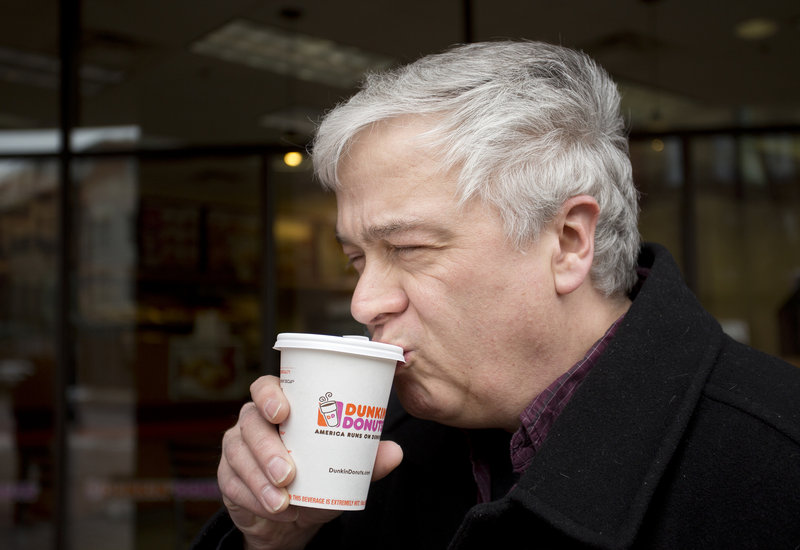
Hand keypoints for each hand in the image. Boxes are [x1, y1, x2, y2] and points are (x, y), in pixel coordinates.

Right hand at [218, 375, 402, 549]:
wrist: (292, 517)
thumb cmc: (317, 478)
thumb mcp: (342, 470)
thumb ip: (366, 461)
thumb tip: (395, 452)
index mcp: (281, 406)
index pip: (266, 387)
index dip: (270, 395)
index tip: (283, 412)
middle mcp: (254, 421)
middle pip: (250, 422)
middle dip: (267, 448)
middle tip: (289, 473)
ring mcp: (237, 447)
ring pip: (239, 454)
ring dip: (260, 480)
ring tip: (283, 501)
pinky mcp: (227, 476)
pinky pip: (232, 483)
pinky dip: (253, 498)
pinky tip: (273, 508)